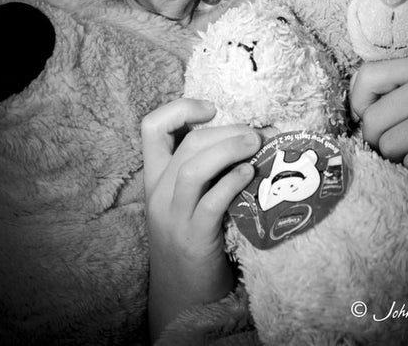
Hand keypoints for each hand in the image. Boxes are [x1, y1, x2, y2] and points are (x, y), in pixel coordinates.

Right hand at [142, 98, 260, 340]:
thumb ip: (202, 168)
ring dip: (229, 149)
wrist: (182, 298)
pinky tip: (250, 175)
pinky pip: (211, 202)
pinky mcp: (194, 238)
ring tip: (256, 145)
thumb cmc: (193, 239)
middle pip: (187, 143)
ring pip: (193, 167)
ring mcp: (174, 216)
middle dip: (226, 130)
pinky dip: (232, 181)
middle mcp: (159, 193)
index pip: (151, 127)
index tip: (211, 111)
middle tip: (255, 134)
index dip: (180, 108)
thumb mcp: (185, 199)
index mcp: (155, 178)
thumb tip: (245, 133)